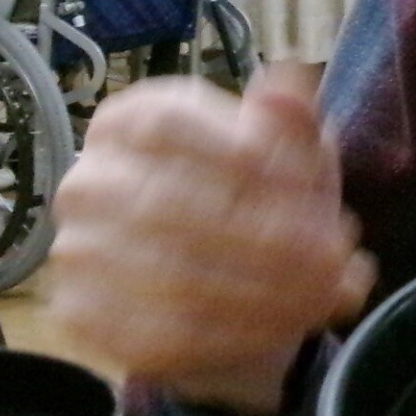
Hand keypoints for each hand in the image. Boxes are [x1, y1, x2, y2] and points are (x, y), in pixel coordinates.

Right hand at [46, 63, 374, 414]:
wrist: (218, 286)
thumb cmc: (253, 202)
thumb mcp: (287, 156)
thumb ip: (292, 122)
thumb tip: (293, 80)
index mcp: (129, 120)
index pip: (173, 128)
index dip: (247, 159)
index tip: (313, 190)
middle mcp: (88, 182)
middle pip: (173, 207)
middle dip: (270, 240)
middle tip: (338, 259)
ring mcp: (77, 253)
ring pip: (173, 279)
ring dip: (266, 294)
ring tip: (329, 294)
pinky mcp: (86, 319)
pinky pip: (162, 336)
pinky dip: (238, 335)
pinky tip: (287, 328)